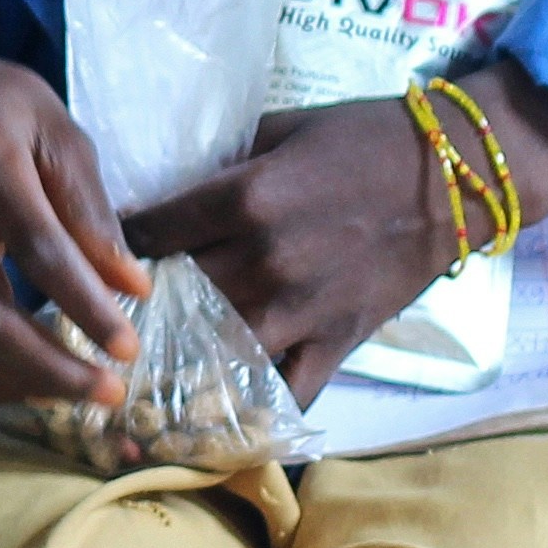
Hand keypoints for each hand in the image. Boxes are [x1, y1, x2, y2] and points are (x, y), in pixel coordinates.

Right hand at [0, 42, 148, 404]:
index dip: (86, 307)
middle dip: (51, 367)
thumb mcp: (61, 135)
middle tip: (107, 391)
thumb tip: (132, 288)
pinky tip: (22, 384)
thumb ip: (91, 211)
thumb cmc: (3, 110)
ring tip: (72, 394)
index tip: (128, 349)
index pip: (39, 250)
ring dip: (15, 383)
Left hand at [125, 62, 547, 399]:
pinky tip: (211, 419)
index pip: (149, 232)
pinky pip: (284, 393)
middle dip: (135, 306)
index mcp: (246, 199)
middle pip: (172, 296)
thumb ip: (224, 164)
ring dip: (175, 364)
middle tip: (102, 317)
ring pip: (213, 353)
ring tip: (138, 372)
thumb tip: (170, 188)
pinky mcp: (337, 343)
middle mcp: (265, 262)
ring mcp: (302, 310)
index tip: (91, 253)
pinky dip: (249, 411)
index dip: (113, 244)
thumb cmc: (367, 138)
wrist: (456, 177)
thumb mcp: (282, 128)